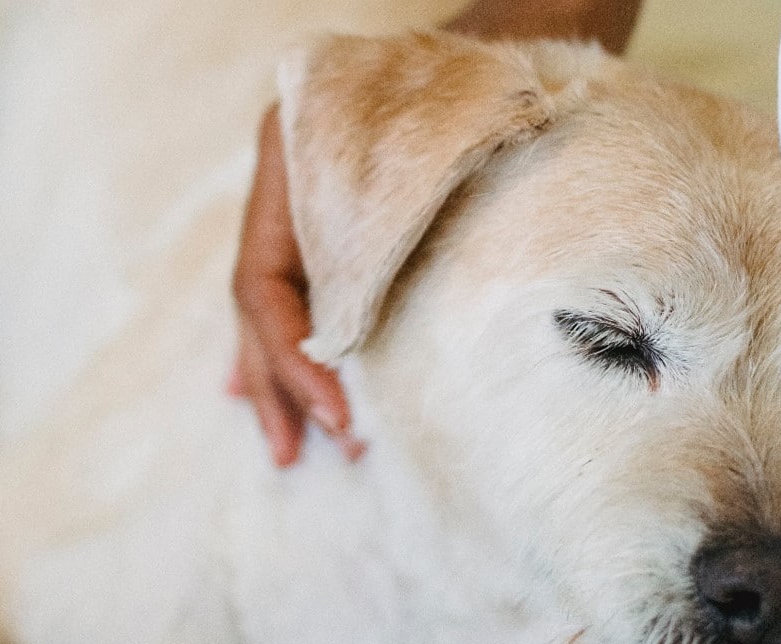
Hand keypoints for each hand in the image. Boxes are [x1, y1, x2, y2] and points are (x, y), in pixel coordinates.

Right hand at [230, 1, 641, 466]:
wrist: (517, 55)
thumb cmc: (479, 99)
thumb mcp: (425, 155)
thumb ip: (380, 227)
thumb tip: (348, 338)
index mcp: (293, 162)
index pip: (265, 279)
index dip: (294, 355)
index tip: (339, 413)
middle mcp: (293, 187)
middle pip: (263, 303)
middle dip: (278, 383)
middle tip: (295, 450)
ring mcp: (315, 206)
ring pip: (281, 305)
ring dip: (282, 378)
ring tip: (288, 443)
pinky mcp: (349, 228)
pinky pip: (308, 294)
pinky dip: (298, 346)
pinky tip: (283, 386)